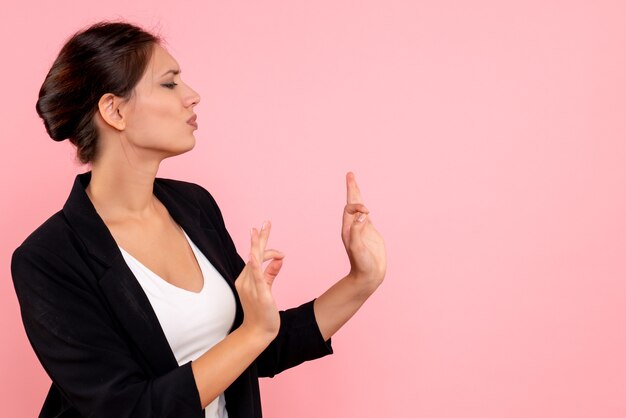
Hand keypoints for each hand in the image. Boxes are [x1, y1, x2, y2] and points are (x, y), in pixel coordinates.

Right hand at [235, 221, 282, 341]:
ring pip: (254, 261)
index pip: (255, 257)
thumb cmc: (261, 312)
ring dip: (258, 245)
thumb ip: (271, 273)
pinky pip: (256, 278)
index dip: (266, 249)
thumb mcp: (267, 289)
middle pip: (253, 254)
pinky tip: (254, 256)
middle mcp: (245, 281)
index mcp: (245, 278)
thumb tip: (279, 259)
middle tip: (265, 222)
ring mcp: (251, 287)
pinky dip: (255, 266)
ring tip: (260, 230)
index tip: (280, 253)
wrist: (258, 332)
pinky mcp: (259, 295)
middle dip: (259, 237)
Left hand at [341, 172, 386, 292]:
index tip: (367, 212)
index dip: (357, 206)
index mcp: (348, 228)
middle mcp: (353, 226)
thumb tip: (361, 214)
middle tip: (350, 174)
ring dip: (356, 194)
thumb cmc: (361, 264)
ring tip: (353, 181)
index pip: (350, 209)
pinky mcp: (370, 233)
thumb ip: (357, 231)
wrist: (368, 275)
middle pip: (351, 203)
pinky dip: (364, 207)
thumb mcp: (357, 248)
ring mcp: (362, 228)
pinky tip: (364, 204)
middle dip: (352, 188)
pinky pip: (366, 216)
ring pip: (359, 208)